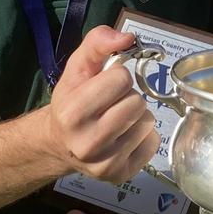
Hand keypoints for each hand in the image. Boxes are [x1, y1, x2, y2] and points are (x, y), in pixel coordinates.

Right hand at [47, 26, 159, 183]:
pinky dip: (143, 135)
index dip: (116, 77)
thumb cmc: (71, 100)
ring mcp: (105, 163)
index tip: (103, 85)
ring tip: (116, 119)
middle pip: (137, 103)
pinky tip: (123, 136)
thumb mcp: (77, 67)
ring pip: (148, 122)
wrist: (59, 143)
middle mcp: (87, 143)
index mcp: (73, 113)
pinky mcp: (120, 175)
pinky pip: (153, 143)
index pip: (121, 79)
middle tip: (110, 103)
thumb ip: (98, 42)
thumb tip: (128, 38)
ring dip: (136, 116)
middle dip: (127, 96)